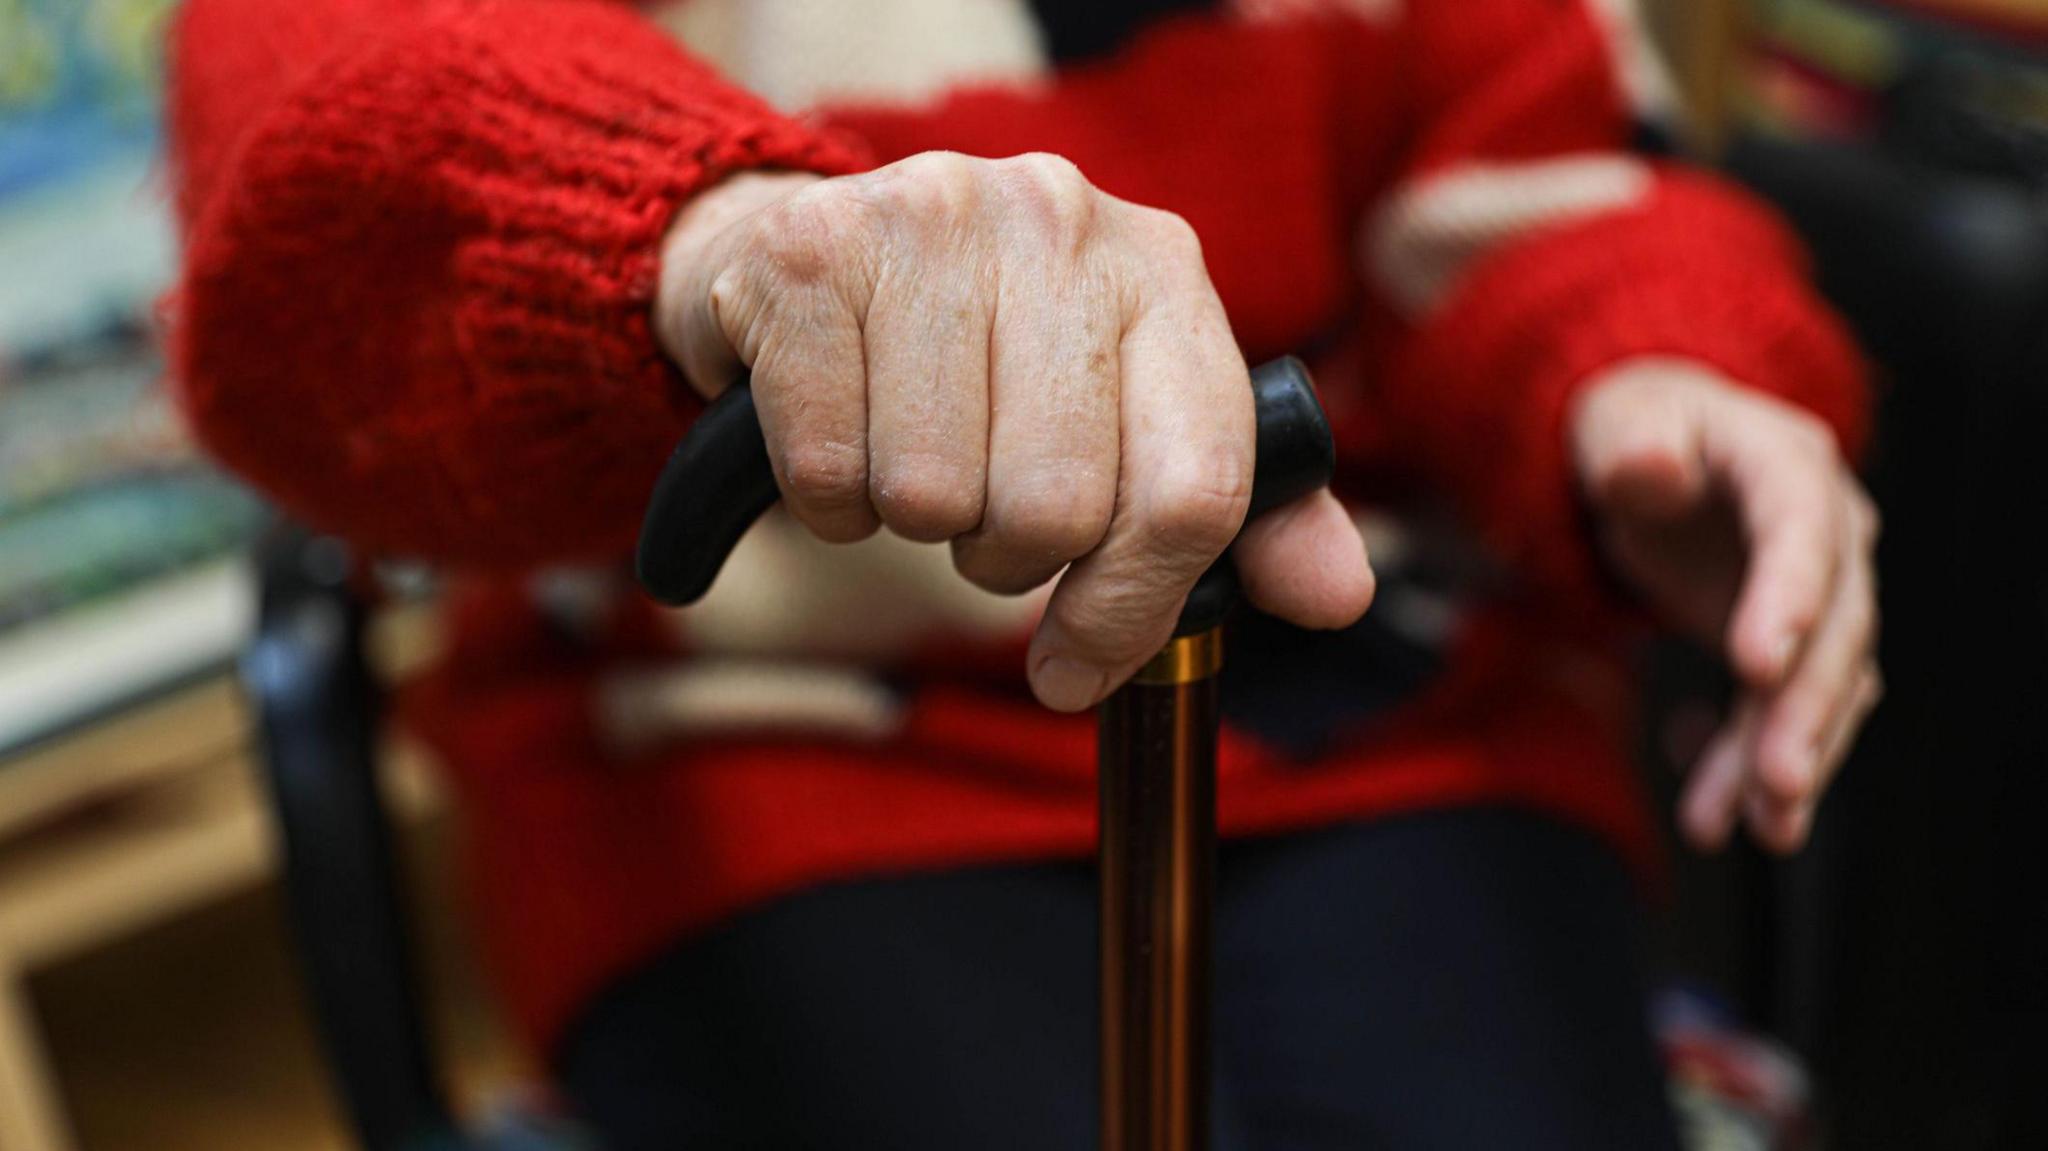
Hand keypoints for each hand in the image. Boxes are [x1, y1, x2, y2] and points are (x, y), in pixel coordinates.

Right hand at [655, 154, 1374, 710]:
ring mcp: (935, 221)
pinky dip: (826, 502)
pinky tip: (840, 439)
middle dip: (1006, 556)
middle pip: (1058, 509)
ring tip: (909, 459)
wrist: (816, 263)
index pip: (1194, 490)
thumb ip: (1237, 511)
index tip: (1077, 666)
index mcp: (1163, 273)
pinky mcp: (815, 251)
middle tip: (978, 512)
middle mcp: (1063, 222)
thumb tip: (1336, 597)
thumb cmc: (989, 364)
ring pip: (934, 496)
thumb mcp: (1127, 415)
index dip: (1133, 609)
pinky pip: (829, 471)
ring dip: (912, 524)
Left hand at [1570, 358, 1880, 853]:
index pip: (1800, 530)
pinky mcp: (1796, 645)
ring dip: (1792, 757)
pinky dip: (1761, 766)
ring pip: (1825, 685)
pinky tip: (1732, 817)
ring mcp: (1821, 593)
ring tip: (1759, 826)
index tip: (1758, 666)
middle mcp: (1826, 531)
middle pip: (1835, 626)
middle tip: (1777, 781)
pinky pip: (1790, 712)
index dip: (1788, 597)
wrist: (1651, 454)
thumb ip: (1633, 447)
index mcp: (1786, 463)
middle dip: (1804, 709)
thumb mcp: (1616, 423)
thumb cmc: (1635, 432)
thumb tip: (1652, 468)